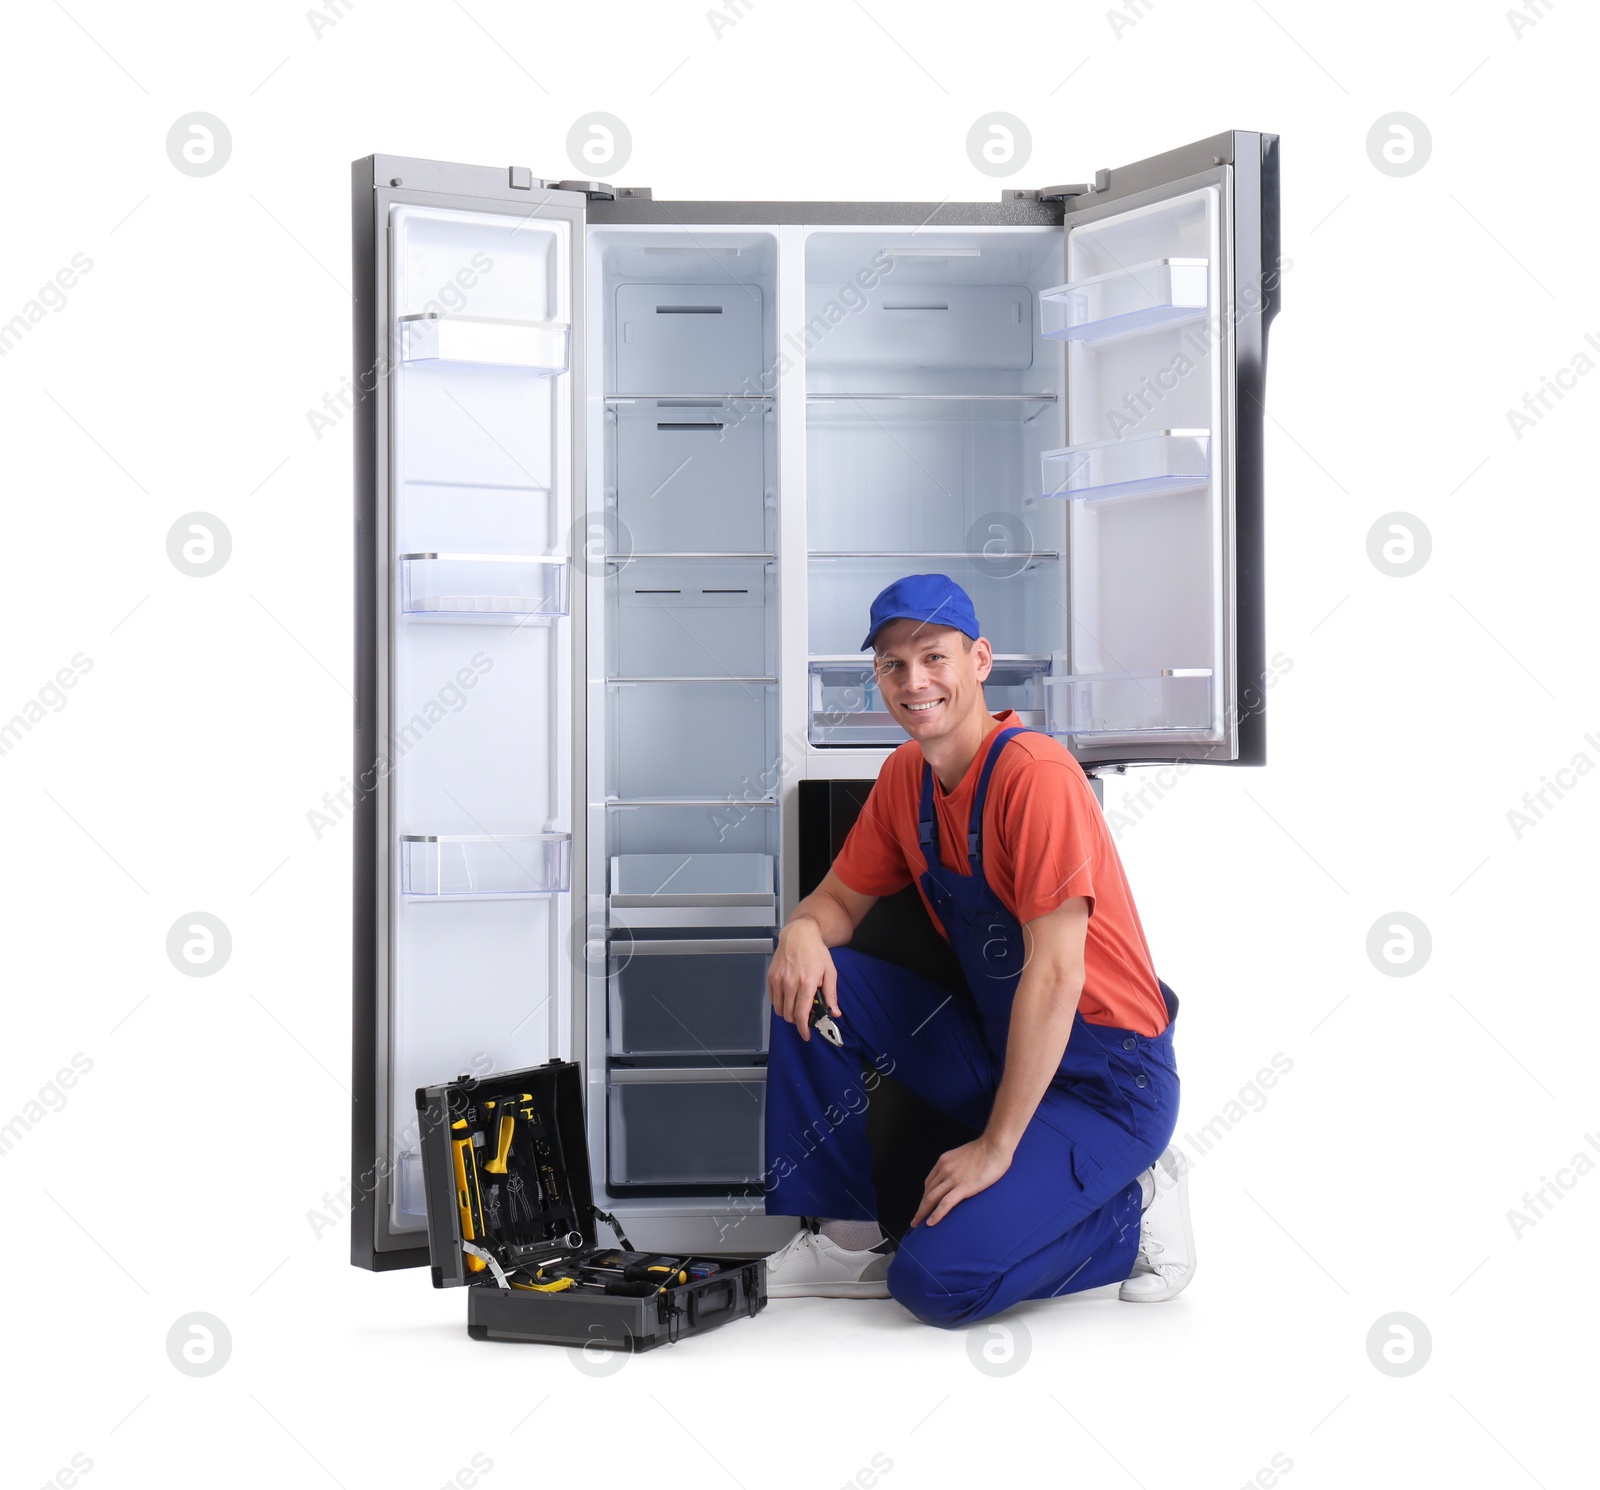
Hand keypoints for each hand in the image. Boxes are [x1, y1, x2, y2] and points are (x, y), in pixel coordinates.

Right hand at [767, 919, 839, 1042]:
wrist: (799, 935)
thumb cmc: (815, 952)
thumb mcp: (829, 972)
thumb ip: (831, 995)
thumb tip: (834, 1012)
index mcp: (806, 983)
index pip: (801, 1014)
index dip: (803, 1029)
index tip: (806, 1034)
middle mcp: (790, 983)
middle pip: (789, 1015)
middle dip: (797, 1021)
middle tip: (805, 1015)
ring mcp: (778, 980)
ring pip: (779, 1010)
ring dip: (788, 1013)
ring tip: (797, 1005)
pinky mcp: (771, 978)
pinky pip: (773, 999)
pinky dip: (780, 1003)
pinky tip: (789, 997)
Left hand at [911, 1137, 1012, 1227]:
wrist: (995, 1145)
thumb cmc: (986, 1149)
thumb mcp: (964, 1155)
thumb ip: (958, 1165)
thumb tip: (960, 1175)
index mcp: (944, 1161)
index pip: (929, 1182)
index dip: (925, 1195)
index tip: (924, 1205)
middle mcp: (944, 1169)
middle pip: (927, 1191)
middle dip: (921, 1207)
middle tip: (916, 1219)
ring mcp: (953, 1178)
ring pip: (931, 1198)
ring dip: (922, 1213)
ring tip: (918, 1224)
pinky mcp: (963, 1187)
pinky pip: (945, 1203)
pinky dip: (936, 1214)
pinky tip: (931, 1223)